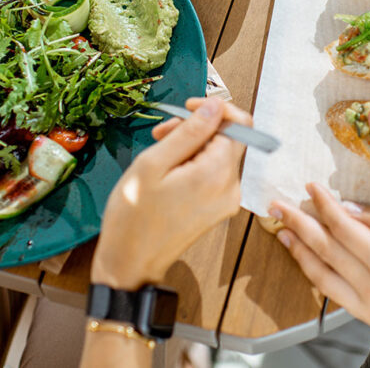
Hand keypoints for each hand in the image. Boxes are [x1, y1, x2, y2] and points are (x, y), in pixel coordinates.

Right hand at [91, 98, 249, 289]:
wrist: (130, 262)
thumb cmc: (134, 217)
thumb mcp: (153, 164)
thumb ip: (189, 132)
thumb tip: (214, 106)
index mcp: (217, 175)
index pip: (240, 124)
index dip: (214, 109)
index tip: (189, 107)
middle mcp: (230, 188)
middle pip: (228, 139)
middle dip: (198, 128)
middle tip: (163, 133)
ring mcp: (226, 201)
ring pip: (219, 155)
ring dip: (192, 146)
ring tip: (160, 152)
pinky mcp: (217, 209)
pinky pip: (213, 174)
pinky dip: (194, 164)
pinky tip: (168, 170)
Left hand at [270, 183, 369, 359]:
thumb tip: (347, 210)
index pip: (342, 227)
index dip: (322, 205)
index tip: (309, 187)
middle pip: (325, 251)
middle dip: (298, 225)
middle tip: (278, 206)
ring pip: (322, 278)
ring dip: (300, 253)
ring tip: (284, 232)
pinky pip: (337, 296)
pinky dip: (319, 276)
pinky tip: (310, 261)